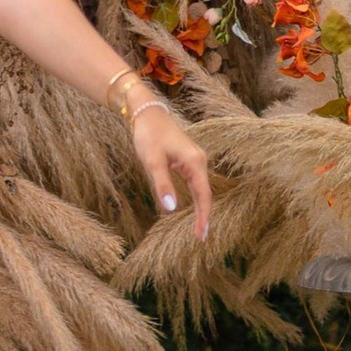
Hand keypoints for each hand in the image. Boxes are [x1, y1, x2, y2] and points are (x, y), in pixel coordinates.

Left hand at [130, 102, 210, 239]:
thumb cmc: (149, 134)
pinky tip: (191, 208)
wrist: (146, 112)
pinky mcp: (187, 160)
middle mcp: (199, 161)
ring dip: (199, 208)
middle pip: (204, 194)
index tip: (200, 236)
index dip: (203, 217)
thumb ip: (162, 185)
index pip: (203, 196)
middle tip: (199, 238)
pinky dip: (194, 198)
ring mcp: (194, 160)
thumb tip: (171, 209)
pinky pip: (194, 183)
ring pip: (200, 189)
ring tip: (197, 228)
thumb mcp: (153, 161)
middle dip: (203, 216)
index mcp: (195, 162)